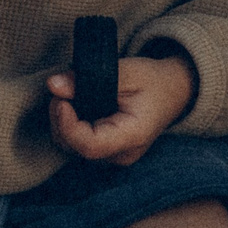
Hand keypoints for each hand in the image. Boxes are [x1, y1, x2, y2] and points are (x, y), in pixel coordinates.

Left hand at [47, 48, 195, 164]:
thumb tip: (54, 85)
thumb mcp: (127, 71)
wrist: (173, 91)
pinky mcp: (107, 152)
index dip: (68, 126)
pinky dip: (70, 124)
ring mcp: (114, 156)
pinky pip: (78, 143)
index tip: (60, 99)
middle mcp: (122, 154)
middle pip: (76, 148)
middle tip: (61, 88)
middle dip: (60, 119)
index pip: (91, 146)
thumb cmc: (153, 80)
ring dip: (62, 121)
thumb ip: (90, 77)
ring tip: (67, 93)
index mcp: (133, 136)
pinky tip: (74, 104)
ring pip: (72, 147)